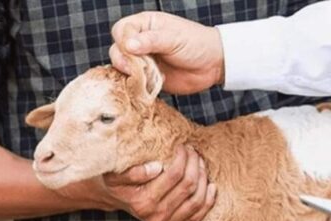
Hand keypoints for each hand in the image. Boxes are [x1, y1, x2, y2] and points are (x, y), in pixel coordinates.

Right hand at [93, 145, 216, 220]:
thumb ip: (132, 172)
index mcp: (143, 202)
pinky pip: (198, 215)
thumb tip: (156, 168)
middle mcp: (156, 216)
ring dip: (203, 178)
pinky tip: (211, 185)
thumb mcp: (115, 173)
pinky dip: (208, 200)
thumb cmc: (118, 181)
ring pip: (197, 199)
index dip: (183, 157)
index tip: (181, 146)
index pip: (174, 174)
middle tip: (192, 151)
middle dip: (194, 163)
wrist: (116, 198)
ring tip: (199, 162)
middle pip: (188, 185)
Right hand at [110, 12, 224, 94]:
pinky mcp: (148, 77)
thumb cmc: (196, 44)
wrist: (213, 64)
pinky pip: (134, 82)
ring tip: (147, 76)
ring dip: (131, 73)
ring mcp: (143, 60)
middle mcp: (141, 41)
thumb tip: (128, 45)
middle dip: (123, 59)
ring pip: (122, 67)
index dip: (124, 40)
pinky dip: (138, 84)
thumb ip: (151, 41)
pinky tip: (151, 83)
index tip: (133, 50)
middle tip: (135, 68)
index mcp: (145, 24)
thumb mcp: (174, 38)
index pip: (122, 29)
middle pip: (117, 49)